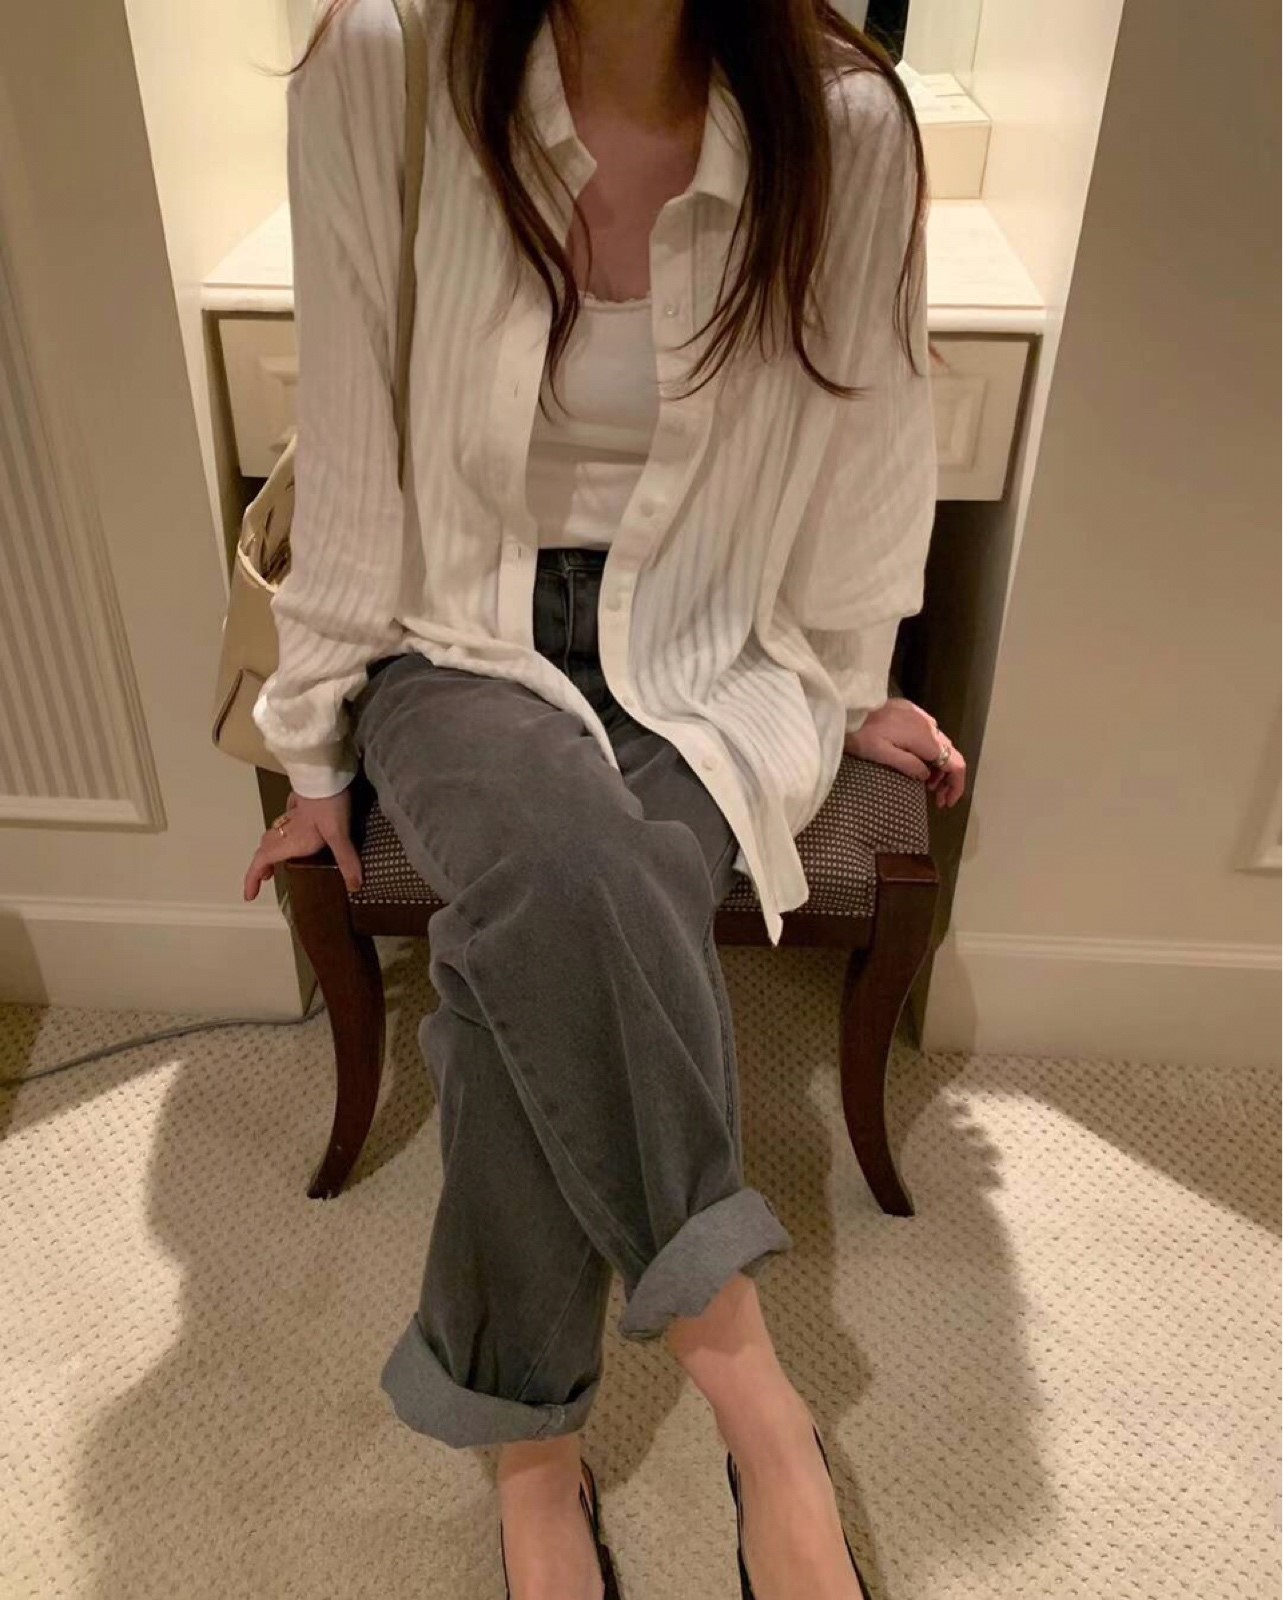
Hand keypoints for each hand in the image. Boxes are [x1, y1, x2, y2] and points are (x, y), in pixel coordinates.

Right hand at [242, 786, 363, 899]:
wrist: (326, 770)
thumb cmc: (328, 803)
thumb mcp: (339, 834)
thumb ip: (346, 860)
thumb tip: (354, 887)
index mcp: (290, 841)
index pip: (262, 861)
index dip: (252, 878)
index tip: (249, 895)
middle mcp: (287, 830)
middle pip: (265, 849)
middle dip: (263, 865)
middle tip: (268, 878)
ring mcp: (293, 815)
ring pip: (274, 835)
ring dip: (273, 849)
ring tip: (281, 860)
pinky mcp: (302, 803)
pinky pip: (288, 822)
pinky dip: (286, 832)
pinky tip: (298, 830)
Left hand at [843, 696, 965, 808]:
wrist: (848, 706)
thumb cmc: (861, 734)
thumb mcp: (882, 755)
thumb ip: (909, 765)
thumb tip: (927, 775)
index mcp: (926, 740)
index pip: (956, 764)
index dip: (956, 786)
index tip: (946, 803)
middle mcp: (930, 726)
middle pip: (950, 755)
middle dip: (947, 779)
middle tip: (935, 798)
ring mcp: (921, 716)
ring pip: (939, 744)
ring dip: (937, 766)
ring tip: (926, 784)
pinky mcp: (911, 710)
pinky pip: (929, 734)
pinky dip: (929, 751)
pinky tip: (918, 760)